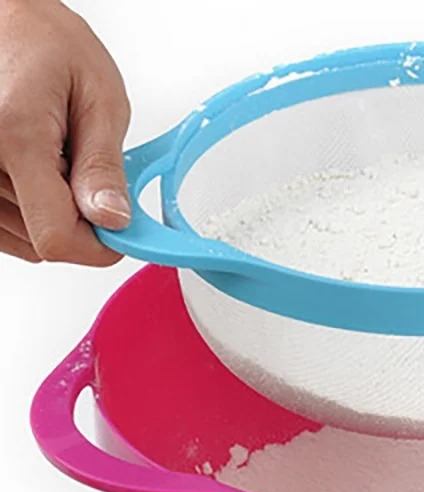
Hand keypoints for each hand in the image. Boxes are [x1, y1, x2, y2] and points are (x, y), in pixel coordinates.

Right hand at [0, 0, 130, 264]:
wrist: (5, 20)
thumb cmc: (46, 42)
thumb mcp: (99, 97)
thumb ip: (104, 166)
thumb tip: (115, 220)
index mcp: (15, 138)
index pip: (57, 238)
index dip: (99, 245)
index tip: (120, 227)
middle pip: (44, 240)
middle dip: (80, 220)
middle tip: (84, 169)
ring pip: (26, 240)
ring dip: (53, 215)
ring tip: (57, 161)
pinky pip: (6, 231)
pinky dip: (31, 214)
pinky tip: (37, 174)